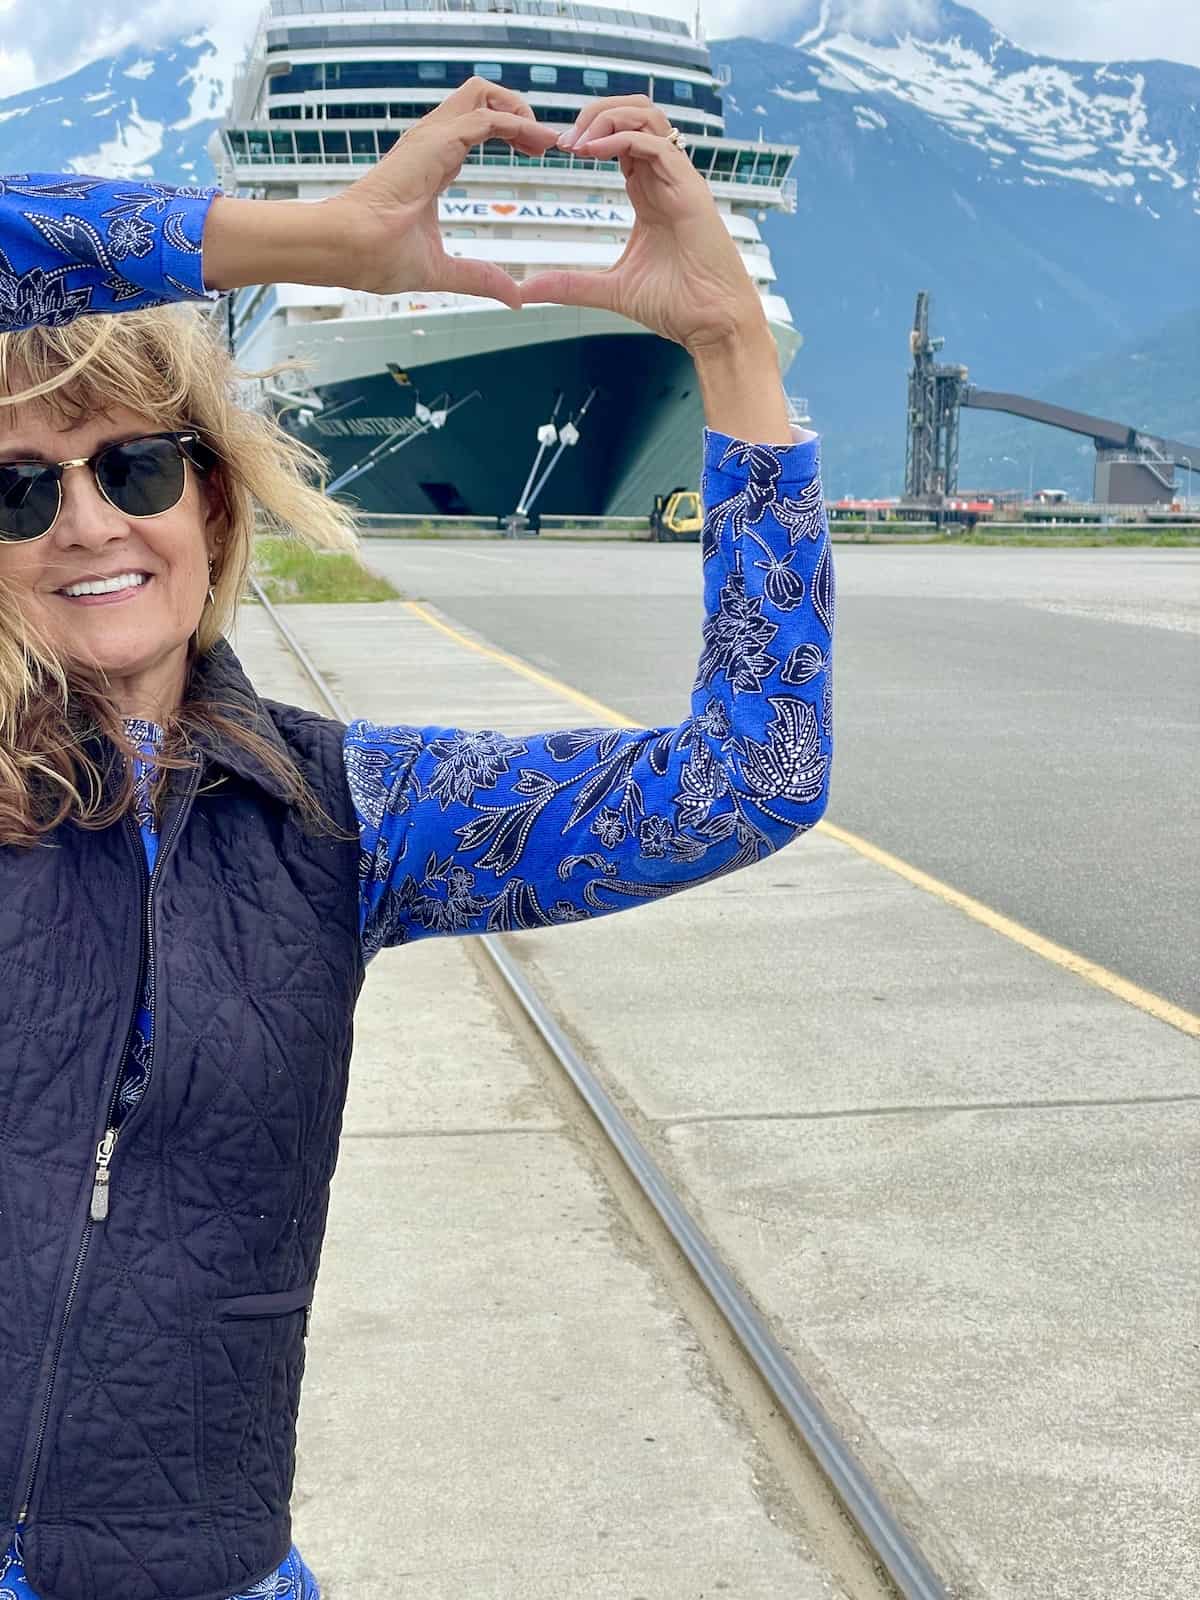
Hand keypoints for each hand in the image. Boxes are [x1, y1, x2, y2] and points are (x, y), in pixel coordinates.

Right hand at [328, 77, 561, 307]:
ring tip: (544, 141)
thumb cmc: (377, 256)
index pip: (474, 126)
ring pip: (481, 93)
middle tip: (543, 143)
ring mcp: (431, 138)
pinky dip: (516, 123)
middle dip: (517, 110)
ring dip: (519, 110)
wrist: (348, 248)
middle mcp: (431, 143)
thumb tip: (512, 297)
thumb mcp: (443, 270)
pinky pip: (485, 117)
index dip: (508, 132)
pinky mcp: (435, 143)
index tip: (533, 153)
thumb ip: (479, 277)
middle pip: (479, 97)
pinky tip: (535, 143)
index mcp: (431, 163)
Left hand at [517, 96, 767, 352]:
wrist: (713, 324)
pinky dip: (621, 139)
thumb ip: (570, 285)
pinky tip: (592, 153)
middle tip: (563, 141)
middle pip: (633, 112)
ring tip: (576, 143)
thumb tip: (527, 290)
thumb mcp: (609, 289)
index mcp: (649, 192)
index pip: (620, 137)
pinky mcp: (690, 190)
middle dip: (595, 112)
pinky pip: (656, 144)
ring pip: (646, 116)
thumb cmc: (676, 305)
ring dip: (606, 117)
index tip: (559, 152)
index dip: (588, 134)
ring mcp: (679, 180)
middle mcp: (665, 178)